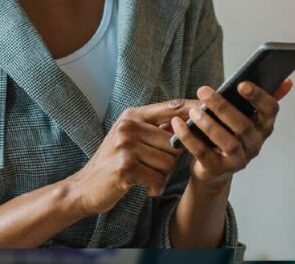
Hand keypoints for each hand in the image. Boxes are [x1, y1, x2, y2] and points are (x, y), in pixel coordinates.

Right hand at [64, 99, 197, 216]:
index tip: (210, 108)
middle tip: (153, 167)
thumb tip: (191, 119)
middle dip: (170, 159)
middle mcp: (129, 127)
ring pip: (169, 161)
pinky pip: (159, 178)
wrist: (83, 188)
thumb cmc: (114, 163)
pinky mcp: (126, 168)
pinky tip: (144, 187)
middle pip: (174, 141)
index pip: (171, 107)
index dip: (193, 109)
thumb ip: (155, 128)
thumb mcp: (130, 137)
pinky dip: (155, 187)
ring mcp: (126, 146)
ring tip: (146, 176)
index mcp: (132, 115)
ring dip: (162, 175)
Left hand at [170, 79, 292, 188]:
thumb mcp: (246, 114)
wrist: (213, 168)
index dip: (258, 97)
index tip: (241, 84)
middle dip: (223, 107)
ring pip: (226, 142)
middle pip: (243, 125)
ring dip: (208, 124)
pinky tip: (178, 124)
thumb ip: (263, 97)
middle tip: (203, 91)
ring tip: (193, 110)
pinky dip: (189, 138)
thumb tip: (287, 80)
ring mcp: (239, 160)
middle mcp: (255, 144)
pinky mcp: (219, 170)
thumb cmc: (229, 131)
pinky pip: (203, 153)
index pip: (270, 110)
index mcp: (264, 126)